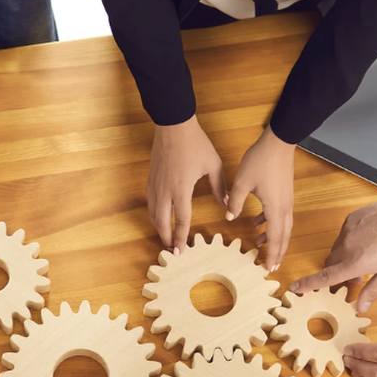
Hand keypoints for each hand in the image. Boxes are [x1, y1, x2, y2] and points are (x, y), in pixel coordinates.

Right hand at [148, 115, 225, 253]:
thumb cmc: (195, 143)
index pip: (181, 220)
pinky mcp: (151, 179)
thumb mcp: (213, 165)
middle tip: (172, 250)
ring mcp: (155, 185)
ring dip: (158, 228)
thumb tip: (227, 204)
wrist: (173, 125)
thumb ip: (220, 187)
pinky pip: (149, 202)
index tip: (182, 251)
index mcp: (181, 189)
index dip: (182, 237)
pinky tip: (158, 217)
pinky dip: (153, 214)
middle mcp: (165, 190)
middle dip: (167, 238)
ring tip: (165, 237)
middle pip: (162, 222)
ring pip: (152, 214)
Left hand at [226, 126, 294, 271]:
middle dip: (277, 252)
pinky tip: (257, 222)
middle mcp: (284, 208)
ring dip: (274, 238)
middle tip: (270, 266)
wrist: (279, 141)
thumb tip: (229, 217)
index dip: (272, 255)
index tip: (268, 269)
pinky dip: (271, 222)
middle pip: (284, 236)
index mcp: (275, 209)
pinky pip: (280, 214)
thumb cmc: (260, 161)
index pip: (275, 238)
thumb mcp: (242, 182)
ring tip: (261, 245)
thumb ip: (235, 201)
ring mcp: (287, 200)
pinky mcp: (285, 193)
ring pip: (283, 226)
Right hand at [291, 180, 376, 312]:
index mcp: (355, 263)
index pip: (325, 277)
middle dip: (337, 273)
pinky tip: (368, 241)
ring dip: (344, 258)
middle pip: (330, 265)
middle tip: (355, 278)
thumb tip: (360, 307)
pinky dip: (350, 243)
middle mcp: (346, 247)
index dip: (308, 284)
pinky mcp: (350, 219)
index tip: (294, 287)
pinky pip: (343, 236)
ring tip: (366, 258)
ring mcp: (346, 231)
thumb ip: (373, 290)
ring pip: (336, 250)